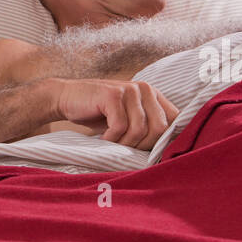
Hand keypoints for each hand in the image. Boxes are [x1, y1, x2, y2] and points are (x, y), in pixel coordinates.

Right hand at [46, 78, 178, 149]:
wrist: (66, 98)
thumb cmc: (98, 115)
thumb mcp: (127, 120)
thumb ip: (147, 127)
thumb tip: (166, 151)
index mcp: (153, 95)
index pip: (175, 120)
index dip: (165, 140)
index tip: (148, 152)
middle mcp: (145, 89)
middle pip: (160, 128)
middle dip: (142, 146)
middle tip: (125, 150)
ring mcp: (129, 90)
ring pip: (139, 129)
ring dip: (124, 144)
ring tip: (112, 144)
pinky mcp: (112, 95)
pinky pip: (120, 127)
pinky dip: (111, 139)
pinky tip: (102, 138)